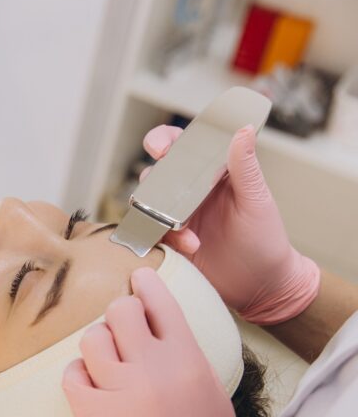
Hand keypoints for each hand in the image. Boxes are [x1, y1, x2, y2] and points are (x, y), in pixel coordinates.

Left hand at [61, 267, 265, 416]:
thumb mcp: (210, 393)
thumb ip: (185, 354)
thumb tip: (160, 322)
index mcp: (189, 360)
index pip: (161, 301)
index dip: (145, 283)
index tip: (136, 277)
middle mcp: (153, 369)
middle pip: (120, 310)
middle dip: (118, 315)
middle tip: (119, 328)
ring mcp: (120, 391)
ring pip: (92, 338)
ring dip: (97, 345)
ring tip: (106, 363)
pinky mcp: (92, 414)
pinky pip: (72, 374)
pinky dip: (78, 377)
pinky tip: (91, 388)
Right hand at [140, 124, 318, 324]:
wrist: (261, 287)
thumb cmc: (266, 241)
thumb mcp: (257, 201)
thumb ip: (245, 167)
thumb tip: (241, 129)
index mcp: (213, 174)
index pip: (182, 146)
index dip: (164, 140)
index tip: (160, 148)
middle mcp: (191, 193)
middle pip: (157, 173)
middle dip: (153, 179)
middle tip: (157, 188)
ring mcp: (177, 218)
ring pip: (148, 203)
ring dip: (160, 212)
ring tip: (185, 228)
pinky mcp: (169, 242)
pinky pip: (151, 233)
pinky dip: (162, 237)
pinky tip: (188, 246)